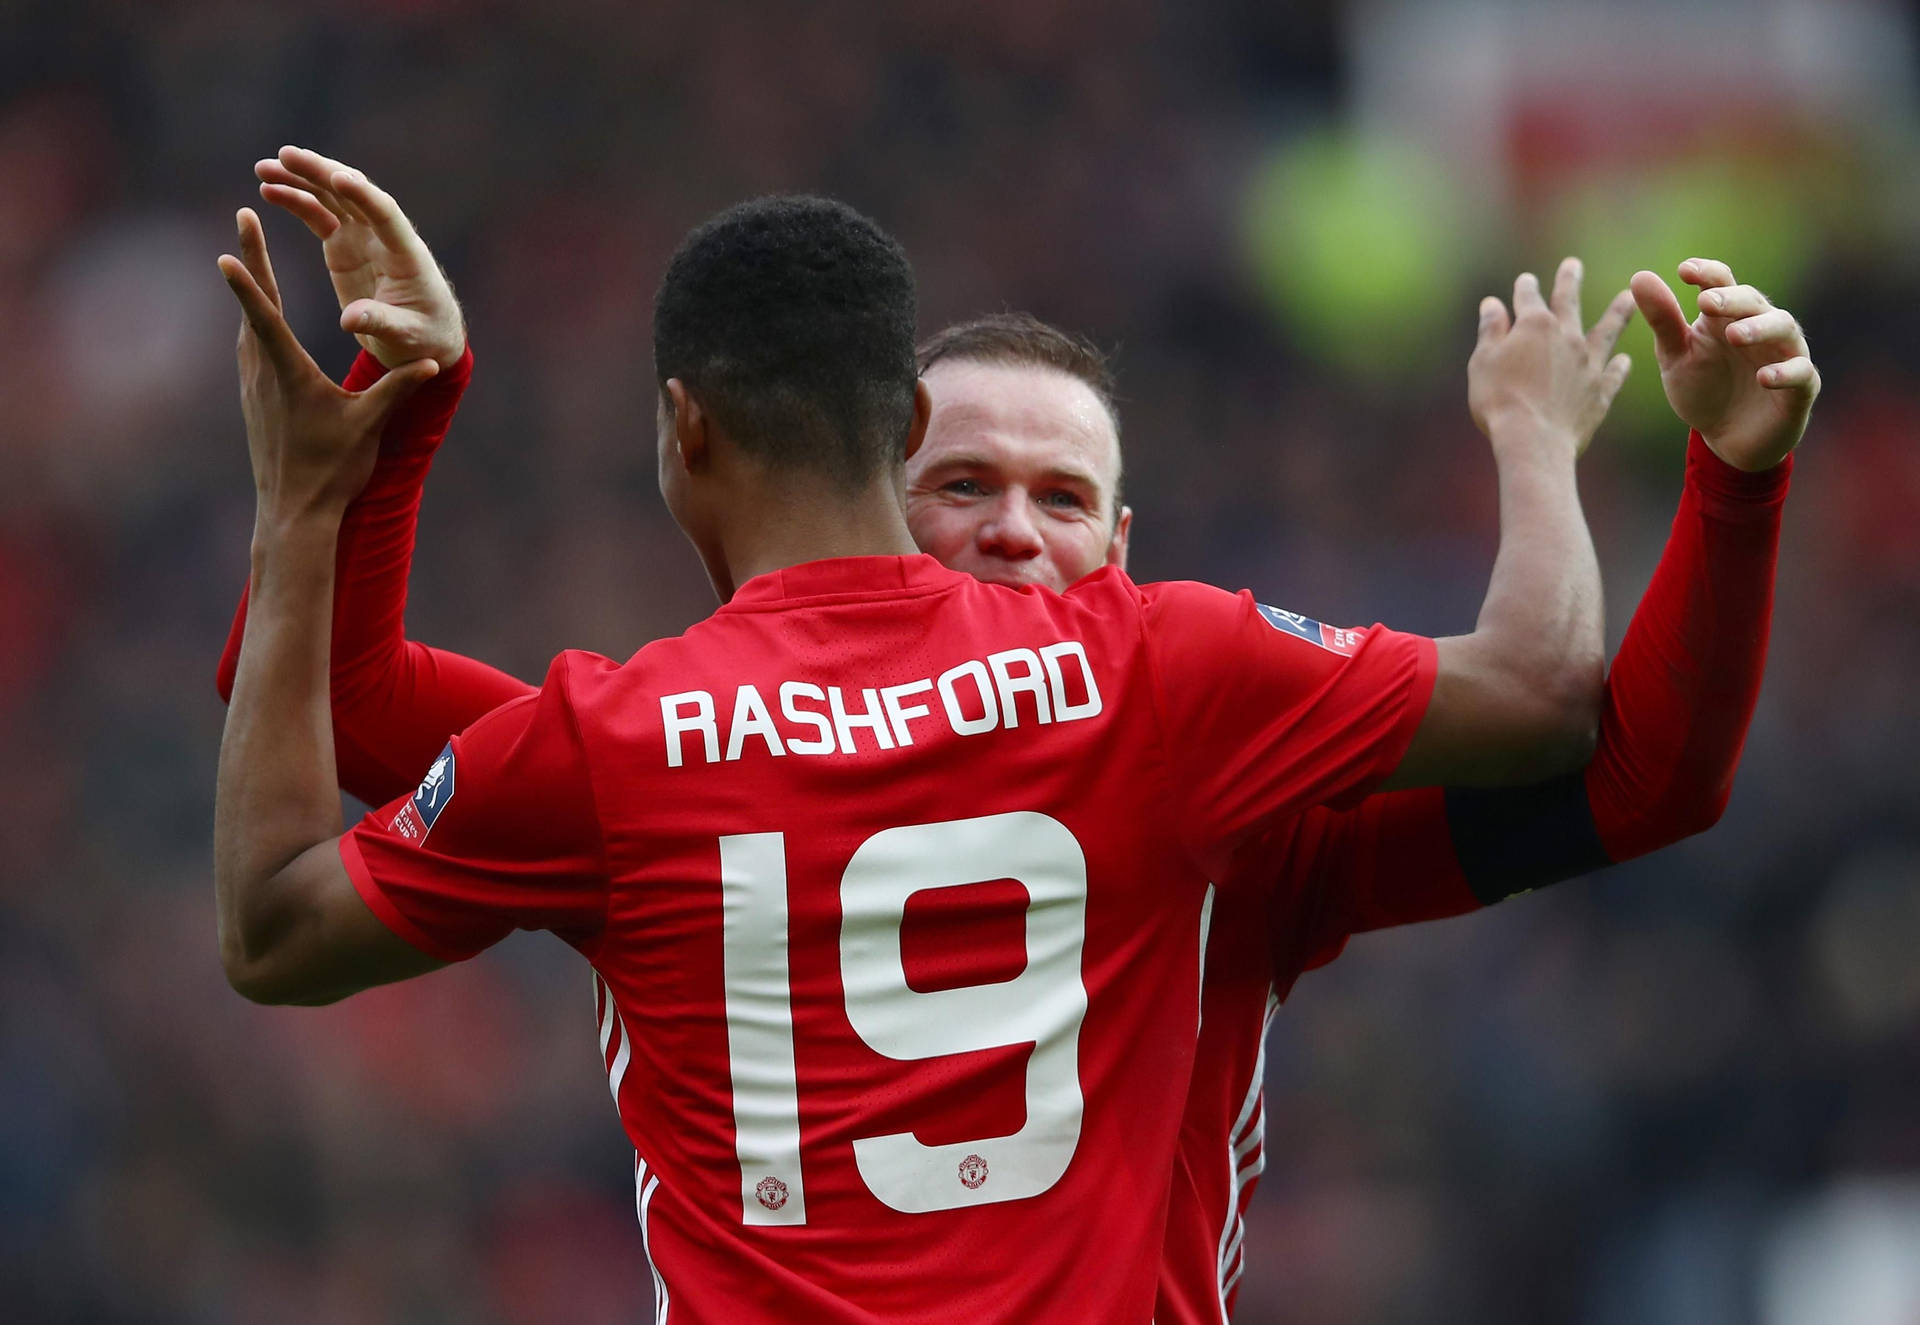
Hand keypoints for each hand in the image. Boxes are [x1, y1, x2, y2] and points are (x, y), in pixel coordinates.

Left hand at [217, 209, 439, 522]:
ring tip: (248, 253)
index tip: (230, 246)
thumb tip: (434, 361)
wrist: (294, 513)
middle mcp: (263, 374)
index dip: (250, 279)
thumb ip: (398, 390)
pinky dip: (253, 317)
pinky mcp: (255, 399)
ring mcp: (254, 386)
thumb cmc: (333, 470)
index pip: (266, 316)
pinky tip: (256, 315)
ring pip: (248, 325)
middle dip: (251, 258)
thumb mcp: (369, 426)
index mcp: (288, 375)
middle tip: (243, 216)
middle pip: (253, 306)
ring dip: (251, 286)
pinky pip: (251, 346)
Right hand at [255, 145, 466, 369]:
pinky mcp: (345, 245)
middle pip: (352, 194)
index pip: (385, 214)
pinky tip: (270, 189)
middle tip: (285, 155)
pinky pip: (319, 215)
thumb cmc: (423, 337)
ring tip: (263, 169)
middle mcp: (384, 236)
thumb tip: (350, 320)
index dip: (364, 195)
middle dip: (321, 172)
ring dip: (300, 180)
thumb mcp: (405, 336)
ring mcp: (363, 237)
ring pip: (331, 197)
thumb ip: (380, 322)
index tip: (339, 178)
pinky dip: (296, 200)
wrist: (422, 338)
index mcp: (406, 253)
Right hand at [1469, 257, 1634, 456]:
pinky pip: (1614, 374)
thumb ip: (1490, 331)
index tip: (1525, 280)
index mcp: (1534, 325)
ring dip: (1617, 312)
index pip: (1528, 296)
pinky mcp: (1601, 391)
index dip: (1524, 287)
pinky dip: (1619, 367)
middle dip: (1569, 281)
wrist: (1533, 440)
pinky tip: (1624, 361)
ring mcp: (1588, 363)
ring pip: (1607, 331)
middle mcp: (1566, 336)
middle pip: (1569, 302)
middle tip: (1573, 265)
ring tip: (1629, 298)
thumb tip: (1492, 304)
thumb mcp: (1483, 361)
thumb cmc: (1499, 400)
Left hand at [1630, 259, 1817, 471]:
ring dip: (1759, 328)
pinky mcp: (1800, 386)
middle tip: (1706, 302)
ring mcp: (1784, 354)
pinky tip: (1764, 377)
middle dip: (1731, 299)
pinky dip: (1785, 372)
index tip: (1684, 270)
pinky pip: (1801, 373)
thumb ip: (1662, 320)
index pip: (1721, 284)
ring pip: (1783, 328)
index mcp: (1727, 316)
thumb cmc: (1704, 388)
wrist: (1727, 437)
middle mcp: (1761, 327)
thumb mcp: (1676, 357)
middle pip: (1753, 302)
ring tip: (1734, 335)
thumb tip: (1639, 276)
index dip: (1707, 273)